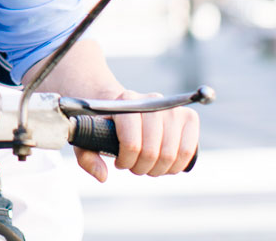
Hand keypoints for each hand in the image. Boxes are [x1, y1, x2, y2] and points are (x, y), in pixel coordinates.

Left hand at [73, 91, 198, 180]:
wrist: (125, 107)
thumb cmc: (106, 126)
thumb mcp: (89, 138)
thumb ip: (86, 157)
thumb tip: (103, 176)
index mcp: (126, 101)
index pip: (132, 143)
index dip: (126, 161)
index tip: (119, 162)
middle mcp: (152, 100)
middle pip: (152, 151)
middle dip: (141, 167)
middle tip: (134, 165)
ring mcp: (172, 108)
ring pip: (171, 154)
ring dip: (157, 169)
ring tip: (147, 165)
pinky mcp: (189, 117)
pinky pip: (188, 151)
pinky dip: (176, 165)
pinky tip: (164, 164)